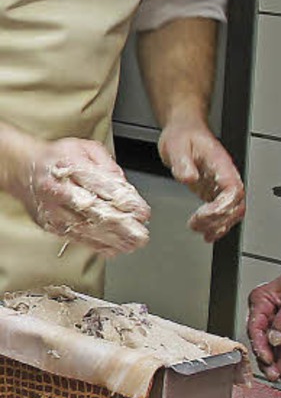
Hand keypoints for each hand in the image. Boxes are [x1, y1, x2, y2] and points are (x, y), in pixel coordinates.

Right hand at [22, 137, 149, 254]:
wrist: (22, 168)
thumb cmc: (57, 157)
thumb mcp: (84, 148)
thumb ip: (106, 164)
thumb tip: (123, 184)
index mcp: (70, 166)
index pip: (102, 185)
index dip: (124, 201)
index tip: (142, 212)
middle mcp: (59, 189)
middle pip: (94, 211)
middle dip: (121, 226)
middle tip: (141, 235)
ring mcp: (53, 210)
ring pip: (86, 228)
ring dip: (112, 240)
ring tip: (132, 245)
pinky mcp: (50, 224)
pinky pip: (76, 238)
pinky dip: (96, 245)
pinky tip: (113, 249)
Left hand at [158, 121, 244, 242]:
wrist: (183, 130)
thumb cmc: (183, 135)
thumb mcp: (176, 145)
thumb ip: (183, 162)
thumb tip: (189, 176)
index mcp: (220, 163)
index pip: (233, 188)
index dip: (222, 205)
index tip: (204, 214)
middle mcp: (226, 174)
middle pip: (237, 203)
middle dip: (220, 220)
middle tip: (199, 226)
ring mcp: (222, 184)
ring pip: (234, 210)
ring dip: (220, 225)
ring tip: (203, 233)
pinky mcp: (215, 191)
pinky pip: (224, 211)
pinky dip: (218, 224)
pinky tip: (207, 233)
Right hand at [247, 256, 280, 382]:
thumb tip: (275, 339)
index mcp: (261, 302)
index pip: (255, 328)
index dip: (260, 346)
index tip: (268, 359)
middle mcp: (267, 314)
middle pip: (263, 342)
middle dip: (269, 360)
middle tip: (275, 374)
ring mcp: (278, 324)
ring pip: (274, 350)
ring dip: (280, 364)